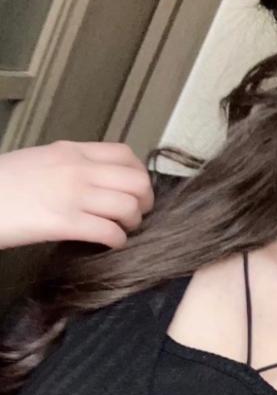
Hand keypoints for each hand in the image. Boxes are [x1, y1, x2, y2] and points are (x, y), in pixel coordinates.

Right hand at [0, 140, 154, 249]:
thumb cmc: (2, 185)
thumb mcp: (39, 162)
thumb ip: (71, 165)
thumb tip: (98, 181)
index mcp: (71, 150)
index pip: (125, 155)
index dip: (139, 176)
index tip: (134, 191)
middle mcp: (77, 168)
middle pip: (137, 181)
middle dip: (144, 202)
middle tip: (136, 215)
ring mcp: (72, 194)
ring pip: (129, 206)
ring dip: (132, 223)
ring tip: (121, 230)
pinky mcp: (64, 222)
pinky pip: (110, 231)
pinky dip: (117, 241)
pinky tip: (108, 244)